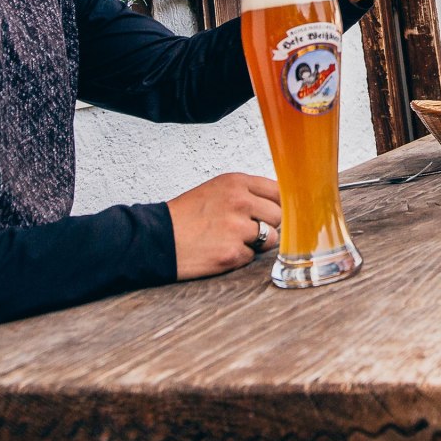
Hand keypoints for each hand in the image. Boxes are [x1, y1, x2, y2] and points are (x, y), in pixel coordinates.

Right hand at [167, 172, 281, 279]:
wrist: (158, 239)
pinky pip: (252, 257)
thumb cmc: (187, 215)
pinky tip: (220, 250)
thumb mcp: (217, 190)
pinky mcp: (232, 253)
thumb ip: (248, 192)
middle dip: (267, 224)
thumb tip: (282, 203)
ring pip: (271, 238)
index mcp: (236, 182)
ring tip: (231, 239)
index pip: (279, 191)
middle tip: (244, 229)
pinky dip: (239, 257)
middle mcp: (240, 201)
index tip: (272, 212)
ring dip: (256, 243)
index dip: (277, 204)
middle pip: (279, 215)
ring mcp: (237, 228)